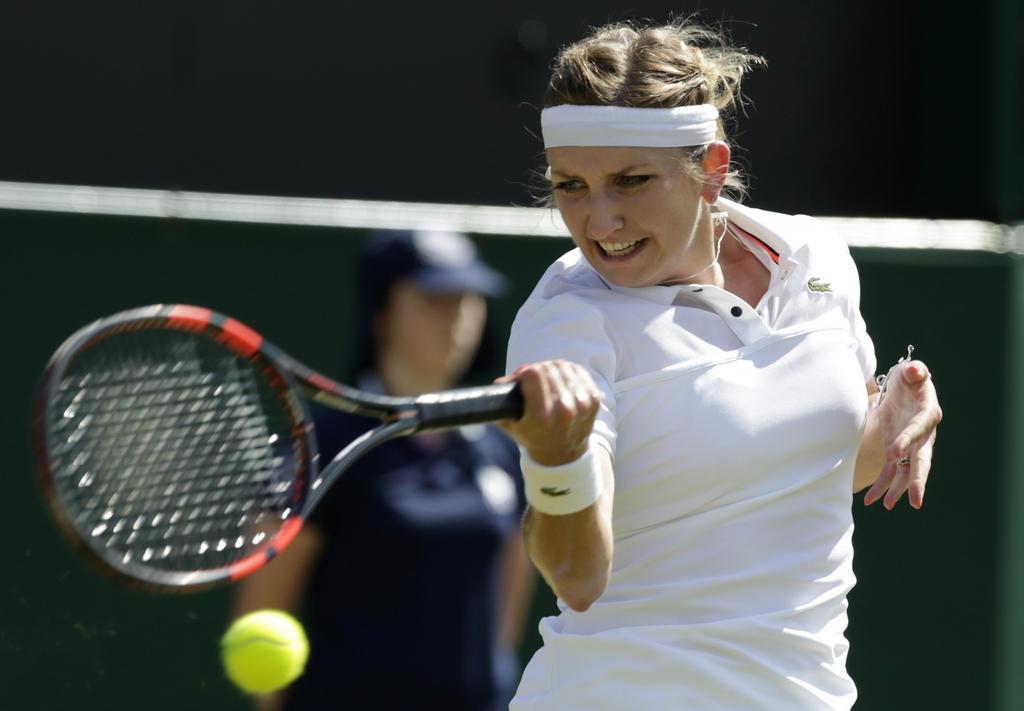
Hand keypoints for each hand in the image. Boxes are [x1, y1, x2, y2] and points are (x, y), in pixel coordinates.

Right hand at [494, 360, 601, 465]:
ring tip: (547, 382)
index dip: (524, 374)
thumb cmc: (533, 436)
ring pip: (563, 366)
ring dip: (552, 370)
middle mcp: (565, 409)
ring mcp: (582, 403)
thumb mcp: (510, 422)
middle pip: (547, 368)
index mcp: (542, 416)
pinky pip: (578, 370)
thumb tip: (505, 380)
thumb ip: (499, 400)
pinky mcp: (595, 398)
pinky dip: (567, 372)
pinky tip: (561, 382)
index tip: (522, 382)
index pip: (533, 373)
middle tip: (533, 382)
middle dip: (537, 371)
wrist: (563, 454)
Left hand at [864, 360, 941, 508]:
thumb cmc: (909, 378)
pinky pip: (890, 471)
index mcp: (928, 413)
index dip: (907, 440)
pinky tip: (871, 500)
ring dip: (898, 489)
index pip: (918, 429)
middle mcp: (923, 434)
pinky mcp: (897, 451)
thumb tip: (914, 370)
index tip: (894, 452)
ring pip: (907, 471)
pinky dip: (881, 485)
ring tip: (887, 506)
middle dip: (918, 481)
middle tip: (917, 501)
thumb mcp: (911, 371)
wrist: (904, 387)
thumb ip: (915, 370)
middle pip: (922, 460)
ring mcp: (911, 445)